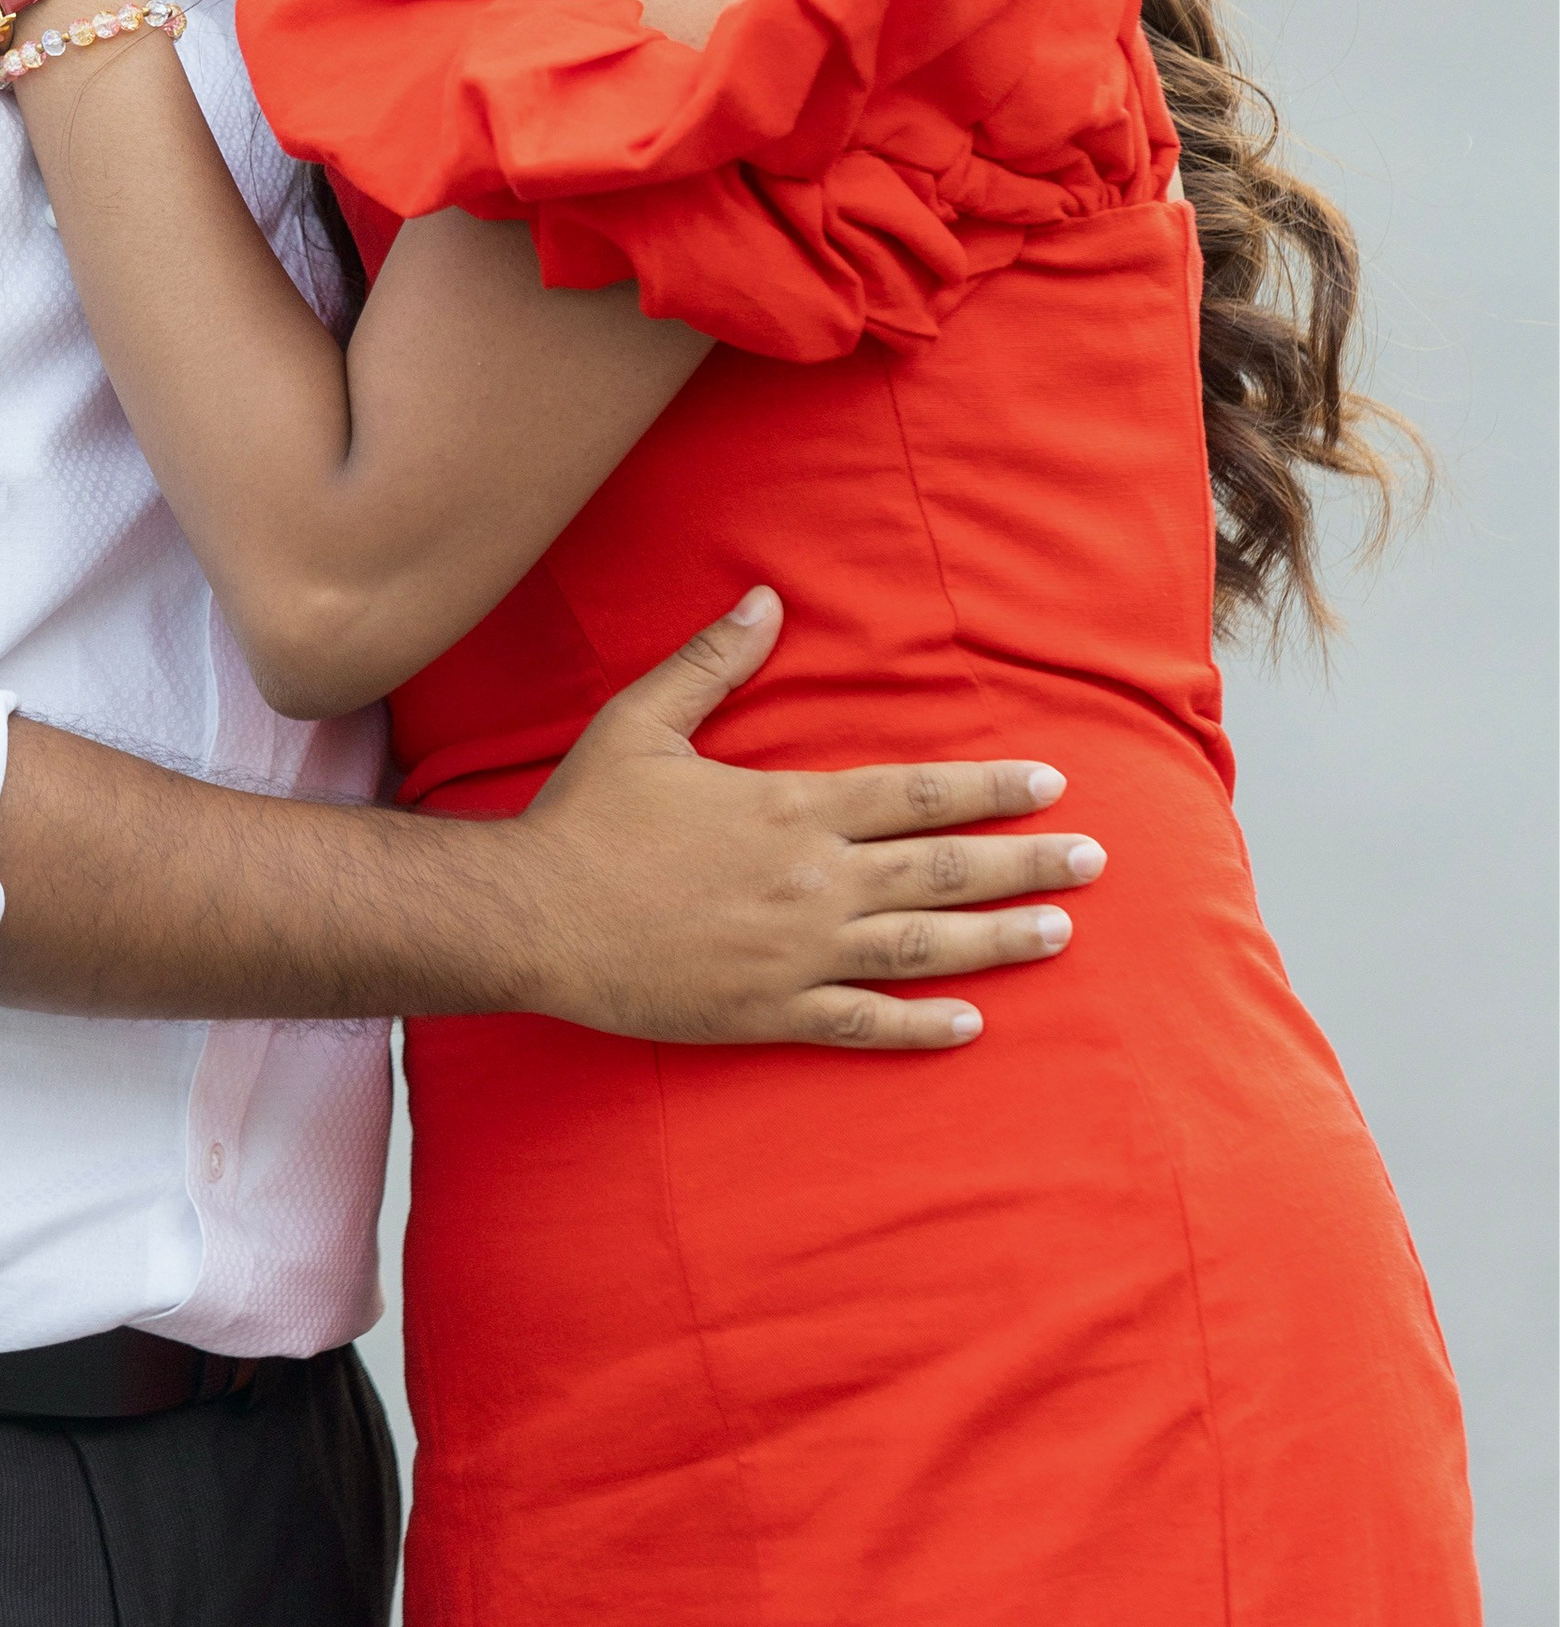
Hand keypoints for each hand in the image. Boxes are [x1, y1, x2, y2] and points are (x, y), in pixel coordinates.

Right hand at [505, 592, 1104, 1048]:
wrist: (532, 915)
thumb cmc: (584, 816)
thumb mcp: (642, 721)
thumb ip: (711, 663)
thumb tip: (764, 600)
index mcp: (790, 807)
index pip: (917, 794)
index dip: (990, 789)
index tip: (1052, 786)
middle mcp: (812, 880)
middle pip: (941, 869)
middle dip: (1024, 862)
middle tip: (1094, 862)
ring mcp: (795, 953)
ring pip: (922, 947)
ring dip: (997, 940)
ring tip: (1060, 934)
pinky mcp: (767, 1011)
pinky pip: (862, 1023)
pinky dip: (920, 1026)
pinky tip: (971, 1024)